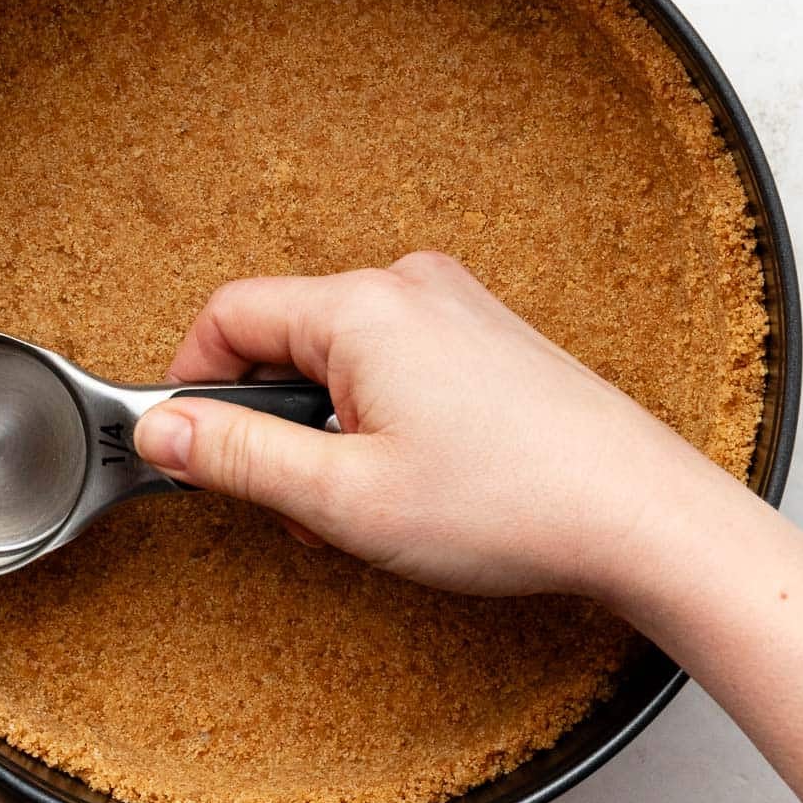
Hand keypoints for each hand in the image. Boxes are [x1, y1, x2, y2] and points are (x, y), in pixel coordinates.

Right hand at [134, 251, 712, 598]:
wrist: (639, 515)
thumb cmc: (508, 504)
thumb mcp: (342, 497)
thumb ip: (238, 456)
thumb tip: (162, 429)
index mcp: (363, 308)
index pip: (228, 316)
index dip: (192, 385)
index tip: (194, 448)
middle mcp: (409, 286)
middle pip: (285, 338)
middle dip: (273, 424)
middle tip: (301, 504)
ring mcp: (455, 306)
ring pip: (340, 359)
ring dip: (327, 431)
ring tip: (369, 503)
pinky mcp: (485, 337)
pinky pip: (393, 363)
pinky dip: (377, 419)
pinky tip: (414, 480)